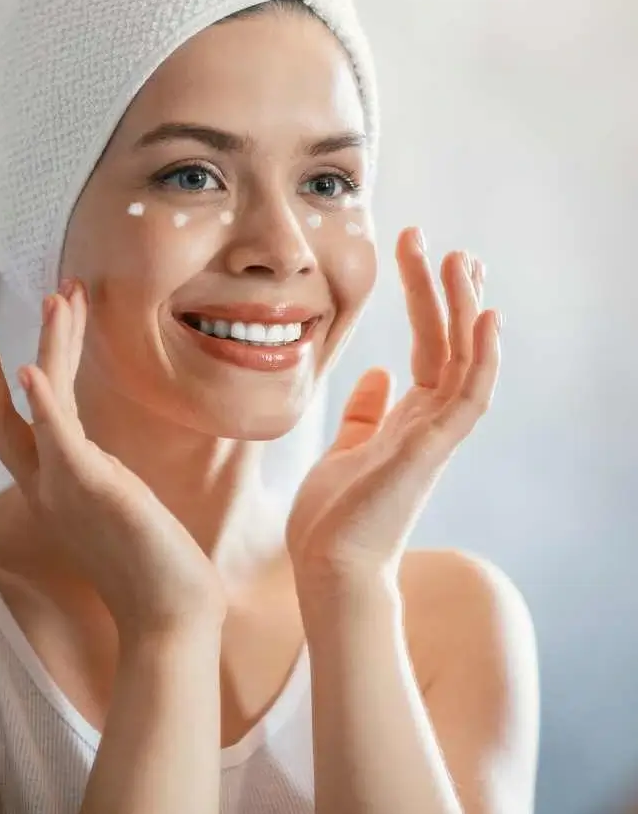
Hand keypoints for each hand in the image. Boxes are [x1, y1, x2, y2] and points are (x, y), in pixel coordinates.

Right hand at [0, 279, 225, 642]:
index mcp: (48, 489)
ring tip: (56, 298)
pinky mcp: (90, 490)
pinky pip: (60, 439)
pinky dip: (45, 403)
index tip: (4, 344)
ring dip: (50, 347)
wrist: (169, 616)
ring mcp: (62, 488)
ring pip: (37, 408)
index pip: (12, 427)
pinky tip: (32, 371)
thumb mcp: (113, 510)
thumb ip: (94, 479)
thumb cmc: (148, 567)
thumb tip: (96, 459)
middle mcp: (44, 487)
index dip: (0, 382)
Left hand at [286, 228, 499, 597]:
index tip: (423, 257)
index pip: (430, 347)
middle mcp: (429, 422)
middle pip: (449, 343)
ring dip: (466, 310)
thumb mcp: (346, 448)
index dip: (429, 301)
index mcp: (409, 418)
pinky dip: (482, 358)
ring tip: (463, 261)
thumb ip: (367, 413)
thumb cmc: (334, 517)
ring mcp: (436, 435)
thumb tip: (379, 375)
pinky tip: (484, 317)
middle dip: (447, 293)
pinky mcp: (433, 451)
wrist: (327, 567)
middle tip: (449, 247)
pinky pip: (469, 397)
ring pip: (465, 360)